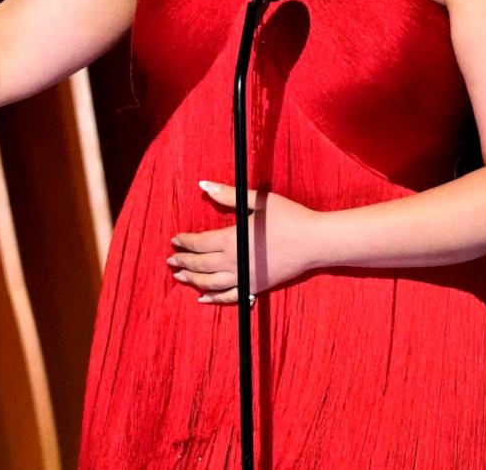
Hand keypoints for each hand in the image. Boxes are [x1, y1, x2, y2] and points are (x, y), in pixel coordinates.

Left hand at [168, 181, 324, 304]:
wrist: (314, 242)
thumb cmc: (289, 217)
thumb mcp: (258, 201)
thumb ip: (228, 195)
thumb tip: (204, 185)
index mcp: (232, 239)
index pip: (199, 243)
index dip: (185, 242)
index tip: (175, 240)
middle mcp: (234, 261)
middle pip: (200, 265)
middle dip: (183, 262)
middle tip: (171, 259)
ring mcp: (245, 277)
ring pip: (210, 283)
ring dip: (192, 280)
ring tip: (179, 277)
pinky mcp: (256, 286)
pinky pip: (230, 297)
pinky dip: (214, 299)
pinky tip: (203, 299)